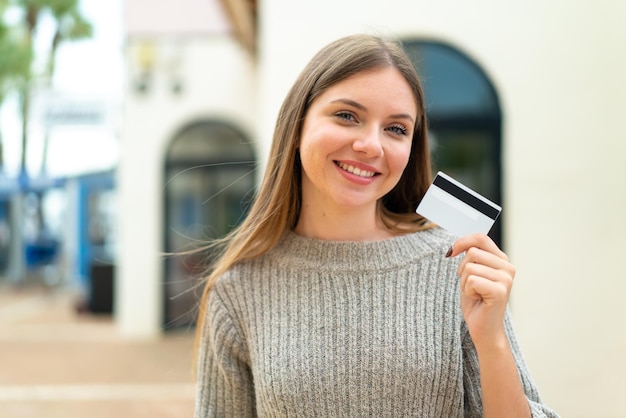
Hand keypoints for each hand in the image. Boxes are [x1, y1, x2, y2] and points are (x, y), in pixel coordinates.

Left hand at [447, 234, 515, 349]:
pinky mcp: (500, 291)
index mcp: (502, 260)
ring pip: (469, 267)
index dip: (462, 242)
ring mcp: (506, 279)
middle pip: (472, 252)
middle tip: (470, 285)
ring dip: (464, 282)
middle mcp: (508, 267)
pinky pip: (471, 280)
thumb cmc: (476, 301)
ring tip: (475, 293)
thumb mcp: (472, 273)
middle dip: (462, 269)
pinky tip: (477, 299)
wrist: (484, 328)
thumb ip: (471, 256)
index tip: (450, 252)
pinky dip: (467, 291)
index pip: (481, 238)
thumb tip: (457, 244)